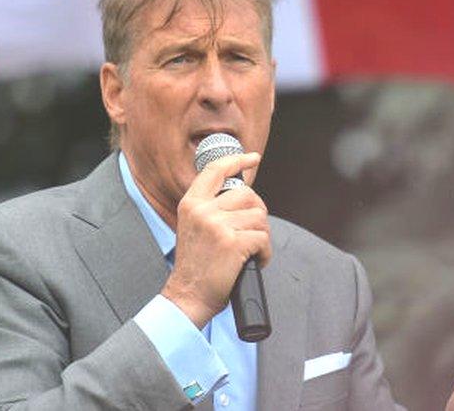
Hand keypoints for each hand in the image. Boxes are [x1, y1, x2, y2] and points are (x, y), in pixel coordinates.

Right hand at [160, 152, 271, 327]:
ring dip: (261, 237)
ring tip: (250, 252)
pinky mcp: (233, 242)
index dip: (236, 160)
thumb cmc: (197, 265)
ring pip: (259, 217)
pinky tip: (254, 262)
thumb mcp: (195, 227)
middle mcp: (202, 210)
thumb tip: (244, 195)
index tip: (252, 157)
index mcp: (191, 204)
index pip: (215, 171)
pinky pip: (263, 238)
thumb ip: (212, 208)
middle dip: (257, 214)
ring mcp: (217, 225)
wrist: (189, 296)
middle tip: (252, 233)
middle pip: (248, 195)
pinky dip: (264, 253)